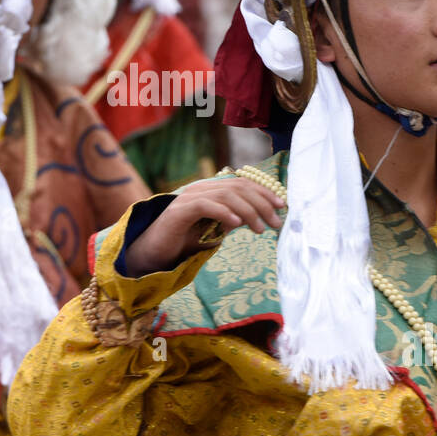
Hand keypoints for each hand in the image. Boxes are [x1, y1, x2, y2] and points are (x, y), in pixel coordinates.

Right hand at [123, 178, 283, 276]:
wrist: (154, 252)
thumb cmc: (185, 241)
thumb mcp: (216, 229)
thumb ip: (233, 219)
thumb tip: (259, 218)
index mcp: (211, 189)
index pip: (243, 183)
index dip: (264, 192)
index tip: (282, 206)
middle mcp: (201, 188)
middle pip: (238, 187)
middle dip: (262, 203)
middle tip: (276, 222)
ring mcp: (189, 197)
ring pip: (226, 195)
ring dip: (248, 211)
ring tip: (261, 229)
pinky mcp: (180, 210)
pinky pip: (206, 205)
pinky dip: (223, 212)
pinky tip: (236, 224)